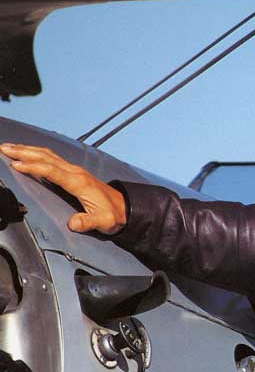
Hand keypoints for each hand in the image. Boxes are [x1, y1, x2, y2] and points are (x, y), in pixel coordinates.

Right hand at [0, 143, 127, 234]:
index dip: (33, 167)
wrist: (125, 208)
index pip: (51, 171)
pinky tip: (28, 152)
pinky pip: (52, 158)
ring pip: (48, 155)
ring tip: (9, 147)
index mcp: (79, 183)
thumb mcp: (104, 222)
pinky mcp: (74, 172)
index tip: (16, 165)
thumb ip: (88, 222)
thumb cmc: (114, 215)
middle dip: (23, 152)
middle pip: (45, 157)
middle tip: (3, 148)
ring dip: (28, 150)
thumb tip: (74, 224)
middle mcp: (75, 172)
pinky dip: (37, 153)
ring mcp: (75, 170)